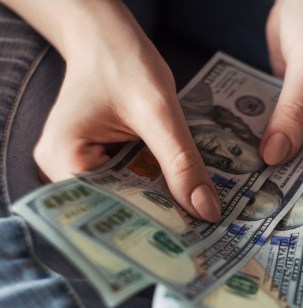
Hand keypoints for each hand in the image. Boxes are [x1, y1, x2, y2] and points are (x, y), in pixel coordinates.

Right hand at [27, 1, 220, 221]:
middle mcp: (66, 171)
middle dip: (160, 221)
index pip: (108, 211)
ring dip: (163, 207)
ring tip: (200, 223)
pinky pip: (134, 185)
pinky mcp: (102, 164)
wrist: (109, 38)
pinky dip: (159, 190)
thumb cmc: (123, 62)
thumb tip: (207, 210)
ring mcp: (83, 169)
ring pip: (129, 200)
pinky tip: (186, 198)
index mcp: (63, 160)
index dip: (149, 228)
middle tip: (204, 240)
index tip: (189, 243)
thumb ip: (181, 161)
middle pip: (118, 210)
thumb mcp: (158, 111)